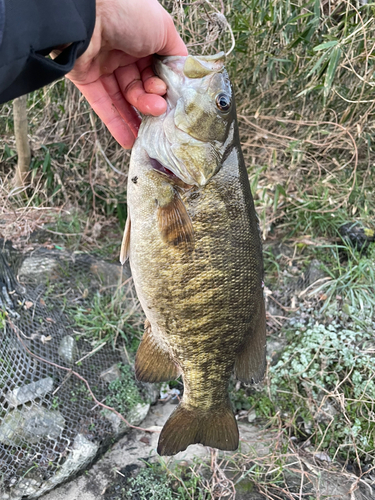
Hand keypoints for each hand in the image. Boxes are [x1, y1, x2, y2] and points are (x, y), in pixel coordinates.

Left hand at [66, 0, 186, 147]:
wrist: (83, 14)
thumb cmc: (125, 12)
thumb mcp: (163, 28)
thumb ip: (175, 53)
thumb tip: (184, 72)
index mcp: (143, 36)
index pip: (158, 68)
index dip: (165, 84)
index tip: (171, 96)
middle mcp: (124, 50)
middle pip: (142, 85)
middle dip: (151, 100)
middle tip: (159, 109)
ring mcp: (104, 65)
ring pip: (124, 98)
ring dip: (137, 117)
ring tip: (147, 131)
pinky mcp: (85, 78)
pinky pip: (103, 105)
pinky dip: (115, 123)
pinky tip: (128, 140)